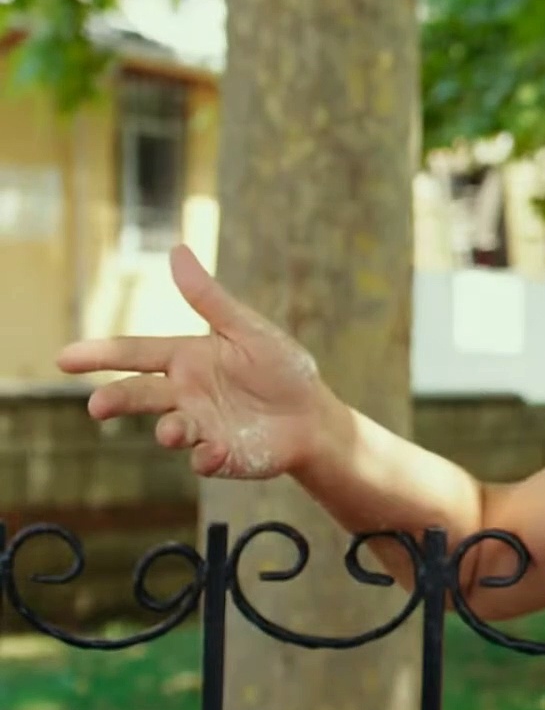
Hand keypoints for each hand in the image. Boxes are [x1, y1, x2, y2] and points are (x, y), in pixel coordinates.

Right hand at [55, 245, 333, 479]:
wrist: (315, 415)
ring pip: (169, 429)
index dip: (100, 354)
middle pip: (139, 394)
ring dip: (167, 430)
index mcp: (185, 358)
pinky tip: (215, 452)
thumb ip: (209, 299)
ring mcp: (198, 426)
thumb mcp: (247, 329)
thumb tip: (177, 250)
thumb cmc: (281, 368)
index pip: (135, 352)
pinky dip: (205, 457)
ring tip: (172, 432)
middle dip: (116, 399)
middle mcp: (183, 393)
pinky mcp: (218, 455)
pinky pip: (203, 459)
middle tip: (96, 406)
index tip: (64, 358)